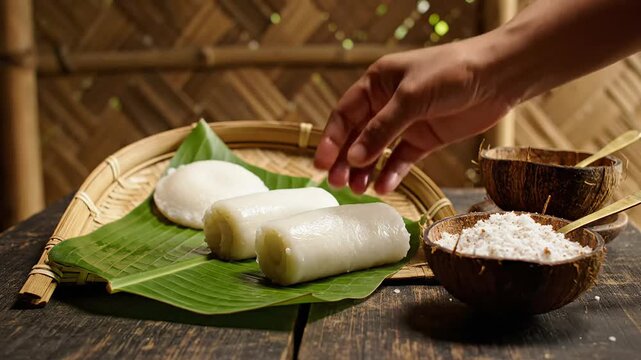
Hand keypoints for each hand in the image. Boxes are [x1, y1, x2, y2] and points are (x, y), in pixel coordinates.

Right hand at [313, 39, 513, 193]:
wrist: (499, 77)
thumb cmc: (451, 73)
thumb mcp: (411, 98)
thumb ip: (382, 129)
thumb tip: (353, 158)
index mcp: (377, 83)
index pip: (345, 114)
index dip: (331, 139)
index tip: (321, 164)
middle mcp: (387, 102)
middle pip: (358, 135)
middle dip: (346, 160)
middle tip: (337, 184)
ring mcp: (407, 122)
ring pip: (377, 150)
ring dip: (366, 170)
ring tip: (357, 190)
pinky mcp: (425, 139)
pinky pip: (402, 159)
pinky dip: (393, 173)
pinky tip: (384, 188)